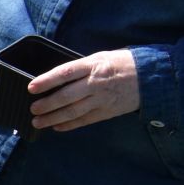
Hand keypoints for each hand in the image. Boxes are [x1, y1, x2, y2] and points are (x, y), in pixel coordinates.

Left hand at [27, 49, 141, 131]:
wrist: (152, 77)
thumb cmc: (121, 63)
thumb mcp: (100, 58)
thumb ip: (80, 68)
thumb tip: (55, 78)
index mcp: (93, 65)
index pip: (65, 73)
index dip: (47, 81)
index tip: (31, 87)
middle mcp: (96, 83)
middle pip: (67, 96)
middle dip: (47, 104)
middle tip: (32, 109)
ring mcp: (102, 99)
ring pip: (73, 111)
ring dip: (53, 118)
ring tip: (38, 122)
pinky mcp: (108, 112)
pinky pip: (85, 120)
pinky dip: (69, 125)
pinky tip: (56, 127)